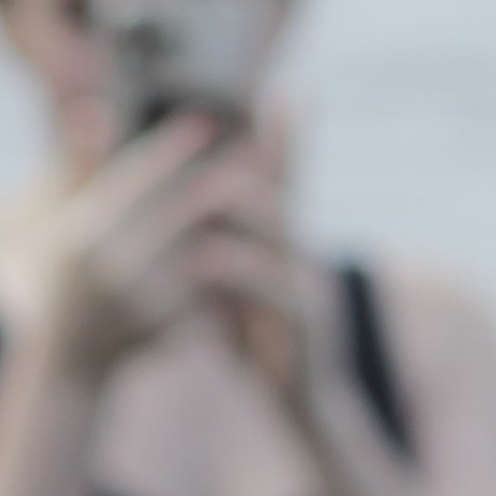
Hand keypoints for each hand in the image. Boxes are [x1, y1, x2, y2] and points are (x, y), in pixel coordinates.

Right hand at [34, 111, 270, 382]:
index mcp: (82, 233)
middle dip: (219, 180)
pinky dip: (229, 266)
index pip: (134, 179)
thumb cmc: (71, 283)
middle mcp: (106, 264)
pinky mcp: (163, 327)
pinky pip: (208, 287)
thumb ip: (86, 171)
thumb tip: (93, 111)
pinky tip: (252, 246)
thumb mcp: (69, 227)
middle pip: (179, 210)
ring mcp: (137, 299)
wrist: (70, 361)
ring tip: (263, 200)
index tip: (206, 121)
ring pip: (201, 248)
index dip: (173, 149)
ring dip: (233, 224)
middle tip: (255, 153)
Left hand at [188, 107, 344, 424]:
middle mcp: (305, 255)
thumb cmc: (265, 345)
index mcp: (290, 245)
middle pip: (284, 192)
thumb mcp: (242, 293)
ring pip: (277, 230)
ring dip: (238, 207)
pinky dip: (233, 268)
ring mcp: (308, 285)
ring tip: (206, 187)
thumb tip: (187, 221)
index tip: (295, 92)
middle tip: (219, 131)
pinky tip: (203, 259)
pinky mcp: (302, 321)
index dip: (293, 138)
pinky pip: (268, 285)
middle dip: (258, 160)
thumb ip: (222, 254)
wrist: (305, 404)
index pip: (292, 180)